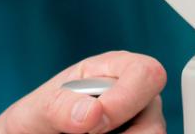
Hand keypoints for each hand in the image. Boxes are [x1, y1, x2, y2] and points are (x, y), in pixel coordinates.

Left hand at [0, 52, 166, 133]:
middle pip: (156, 122)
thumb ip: (61, 106)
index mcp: (115, 70)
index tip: (93, 124)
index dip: (125, 100)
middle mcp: (135, 98)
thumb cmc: (39, 118)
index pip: (147, 74)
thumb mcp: (39, 108)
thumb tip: (93, 112)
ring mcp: (140, 125)